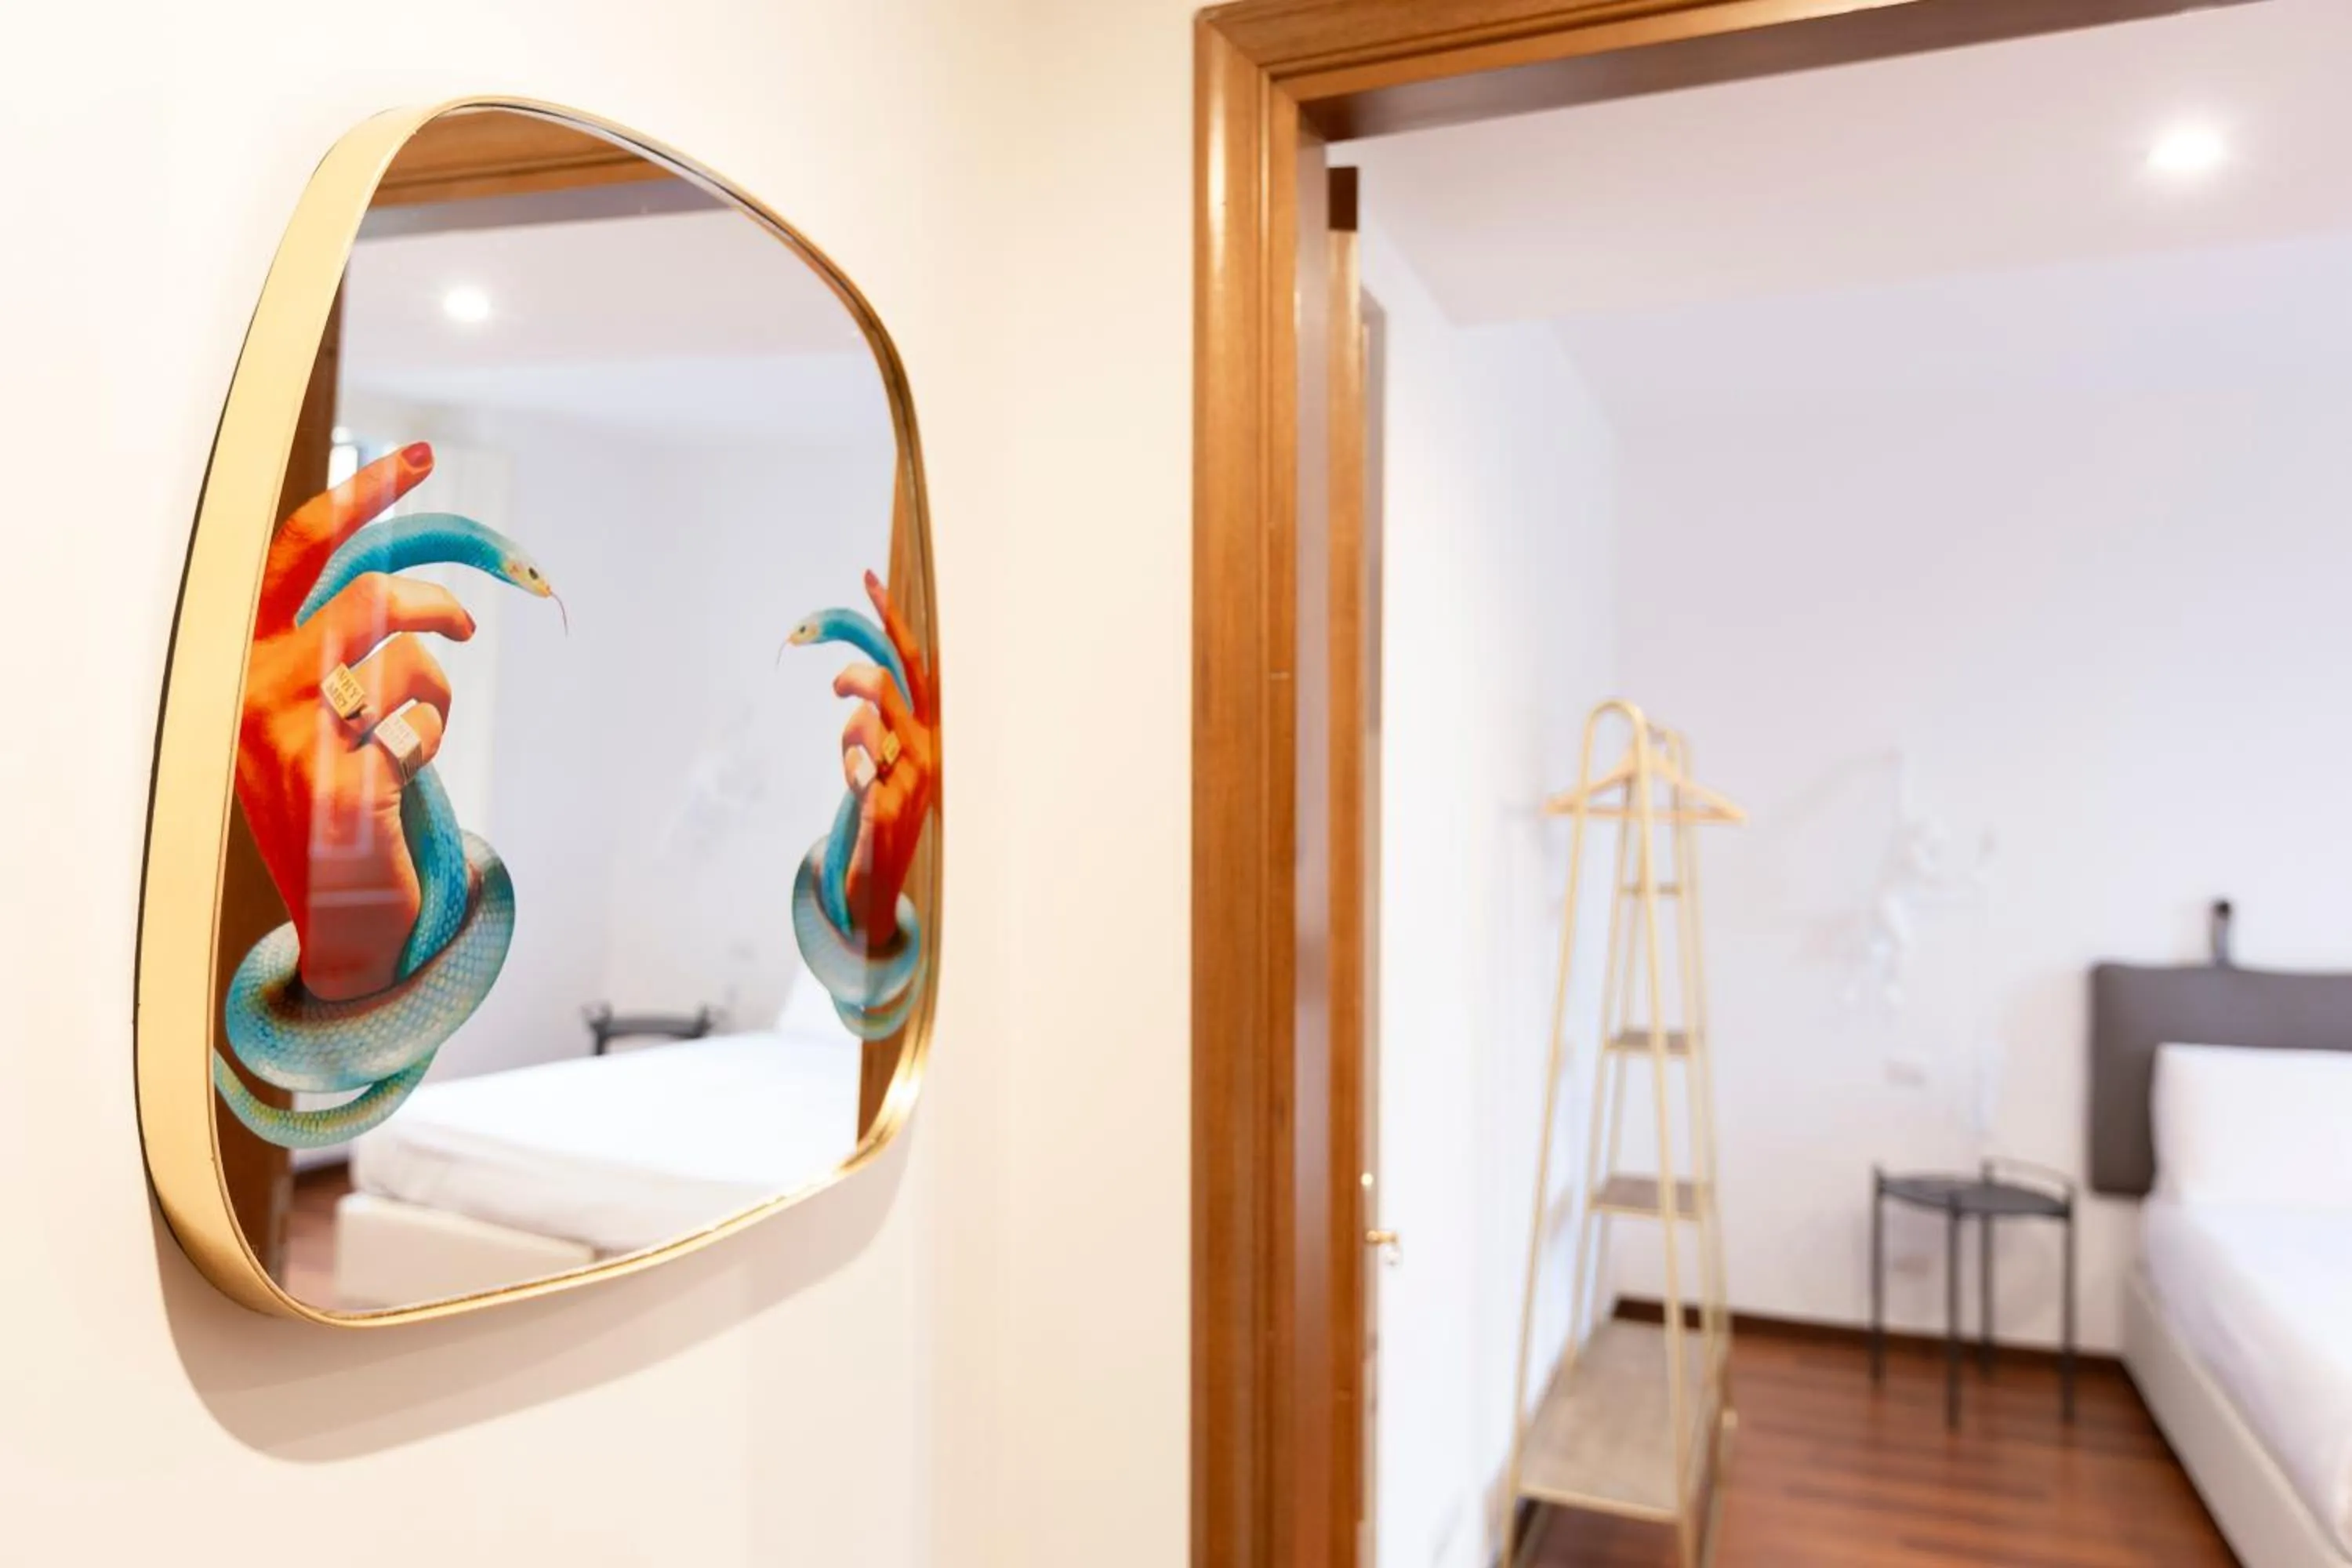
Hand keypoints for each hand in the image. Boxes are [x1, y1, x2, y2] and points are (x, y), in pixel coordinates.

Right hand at [236, 444, 474, 999]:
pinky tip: (405, 773)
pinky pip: (416, 728)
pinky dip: (428, 741)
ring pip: (402, 659)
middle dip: (431, 601)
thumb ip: (341, 642)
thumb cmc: (332, 794)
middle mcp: (251, 688)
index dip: (361, 498)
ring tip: (423, 721)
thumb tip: (414, 580)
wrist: (336, 910)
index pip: (297, 554)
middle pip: (366, 597)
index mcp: (241, 656)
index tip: (420, 454)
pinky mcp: (338, 785)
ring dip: (435, 685)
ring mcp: (289, 737)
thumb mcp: (318, 707)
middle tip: (468, 621)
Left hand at [834, 571, 937, 945]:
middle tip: (833, 687)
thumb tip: (852, 680)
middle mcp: (929, 747)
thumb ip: (873, 716)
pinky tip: (869, 801)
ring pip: (862, 729)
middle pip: (885, 687)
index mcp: (932, 728)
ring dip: (847, 744)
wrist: (884, 877)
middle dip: (855, 680)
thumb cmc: (882, 806)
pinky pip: (862, 780)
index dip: (890, 622)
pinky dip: (860, 786)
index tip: (866, 579)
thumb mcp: (883, 754)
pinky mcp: (891, 811)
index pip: (913, 663)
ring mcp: (913, 779)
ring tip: (856, 771)